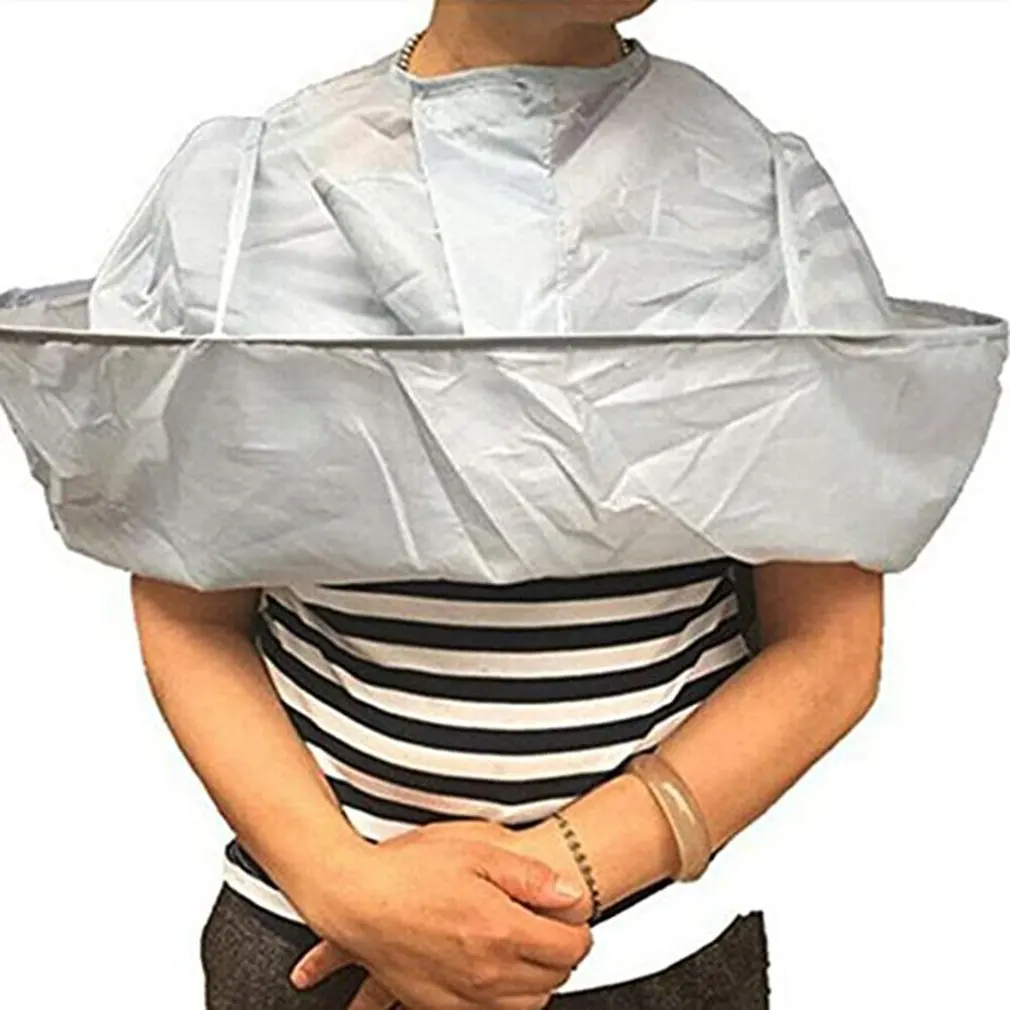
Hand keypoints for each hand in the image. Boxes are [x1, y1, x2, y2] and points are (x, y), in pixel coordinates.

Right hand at [288, 820, 593, 1008]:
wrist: (356, 899)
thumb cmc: (410, 871)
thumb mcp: (477, 851)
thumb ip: (530, 876)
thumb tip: (570, 894)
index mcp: (502, 930)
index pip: (571, 948)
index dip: (578, 929)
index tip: (570, 916)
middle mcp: (488, 971)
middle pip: (554, 978)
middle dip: (560, 952)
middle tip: (548, 926)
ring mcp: (464, 994)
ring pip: (528, 1003)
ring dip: (536, 978)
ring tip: (523, 946)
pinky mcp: (440, 1004)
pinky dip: (504, 996)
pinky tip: (494, 969)